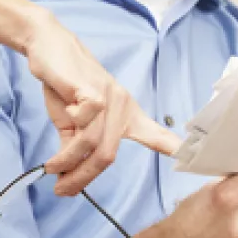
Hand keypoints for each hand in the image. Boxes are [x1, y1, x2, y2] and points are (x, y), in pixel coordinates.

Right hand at [23, 9, 181, 194]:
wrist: (48, 47)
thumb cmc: (63, 85)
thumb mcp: (71, 120)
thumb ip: (75, 145)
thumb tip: (67, 175)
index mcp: (125, 114)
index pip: (155, 134)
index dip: (172, 148)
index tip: (189, 158)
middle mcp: (123, 108)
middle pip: (108, 155)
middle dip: (83, 177)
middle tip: (62, 190)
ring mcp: (111, 100)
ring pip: (93, 145)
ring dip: (68, 162)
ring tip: (52, 169)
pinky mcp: (95, 94)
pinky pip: (83, 127)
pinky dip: (66, 138)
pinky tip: (60, 128)